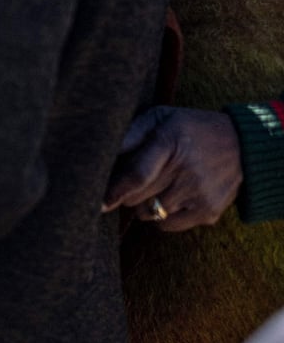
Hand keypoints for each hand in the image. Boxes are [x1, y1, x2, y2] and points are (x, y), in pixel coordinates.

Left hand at [103, 106, 241, 231]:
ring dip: (142, 204)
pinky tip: (168, 198)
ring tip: (154, 187)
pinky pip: (166, 225)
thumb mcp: (162, 117)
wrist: (244, 146)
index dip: (114, 191)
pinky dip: (159, 216)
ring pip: (149, 213)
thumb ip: (132, 132)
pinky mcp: (208, 212)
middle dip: (126, 192)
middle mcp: (186, 170)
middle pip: (138, 197)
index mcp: (170, 142)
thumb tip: (104, 150)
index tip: (99, 202)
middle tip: (131, 182)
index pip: (137, 175)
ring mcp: (199, 193)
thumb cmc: (190, 129)